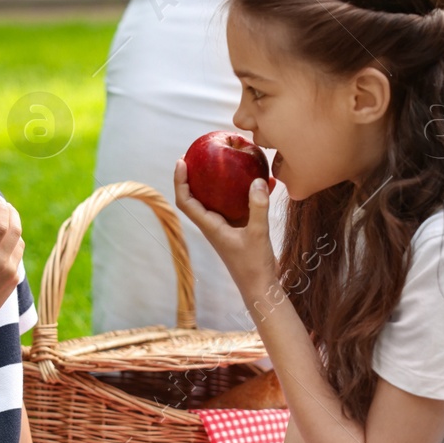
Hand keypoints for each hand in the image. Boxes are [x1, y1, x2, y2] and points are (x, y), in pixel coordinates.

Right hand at [0, 200, 23, 324]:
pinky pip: (18, 257)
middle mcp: (2, 262)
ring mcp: (11, 272)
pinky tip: (5, 242)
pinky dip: (14, 245)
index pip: (1, 225)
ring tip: (6, 222)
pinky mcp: (14, 280)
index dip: (3, 209)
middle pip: (16, 230)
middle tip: (5, 206)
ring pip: (19, 243)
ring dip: (15, 229)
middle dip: (13, 214)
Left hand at [172, 159, 276, 300]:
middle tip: (199, 155)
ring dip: (218, 182)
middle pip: (196, 197)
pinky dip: (244, 193)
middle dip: (194, 176)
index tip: (181, 161)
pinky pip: (236, 205)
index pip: (186, 201)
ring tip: (226, 162)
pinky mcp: (237, 229)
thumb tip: (257, 180)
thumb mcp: (259, 233)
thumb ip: (258, 206)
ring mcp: (224, 227)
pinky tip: (263, 182)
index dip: (180, 181)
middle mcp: (213, 225)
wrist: (260, 288)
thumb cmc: (254, 265)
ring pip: (215, 200)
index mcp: (210, 227)